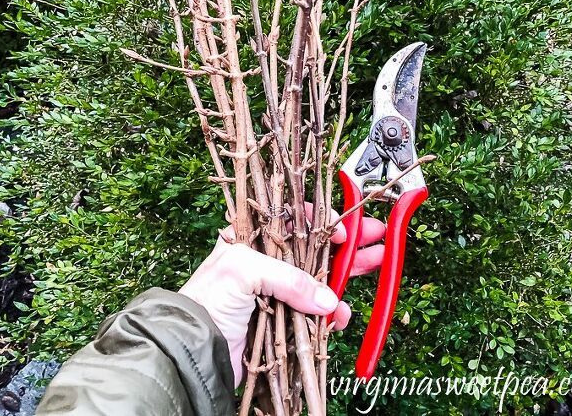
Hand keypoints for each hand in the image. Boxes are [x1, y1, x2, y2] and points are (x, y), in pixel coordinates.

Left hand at [179, 208, 384, 385]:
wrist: (195, 351)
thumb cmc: (207, 300)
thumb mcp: (245, 271)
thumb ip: (290, 278)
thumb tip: (326, 297)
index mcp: (252, 239)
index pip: (293, 220)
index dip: (320, 220)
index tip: (342, 227)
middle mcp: (266, 262)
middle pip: (314, 247)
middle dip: (347, 242)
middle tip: (375, 238)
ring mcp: (275, 293)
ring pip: (320, 280)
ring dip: (347, 275)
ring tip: (373, 268)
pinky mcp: (281, 321)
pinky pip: (315, 314)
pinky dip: (331, 314)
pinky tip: (341, 316)